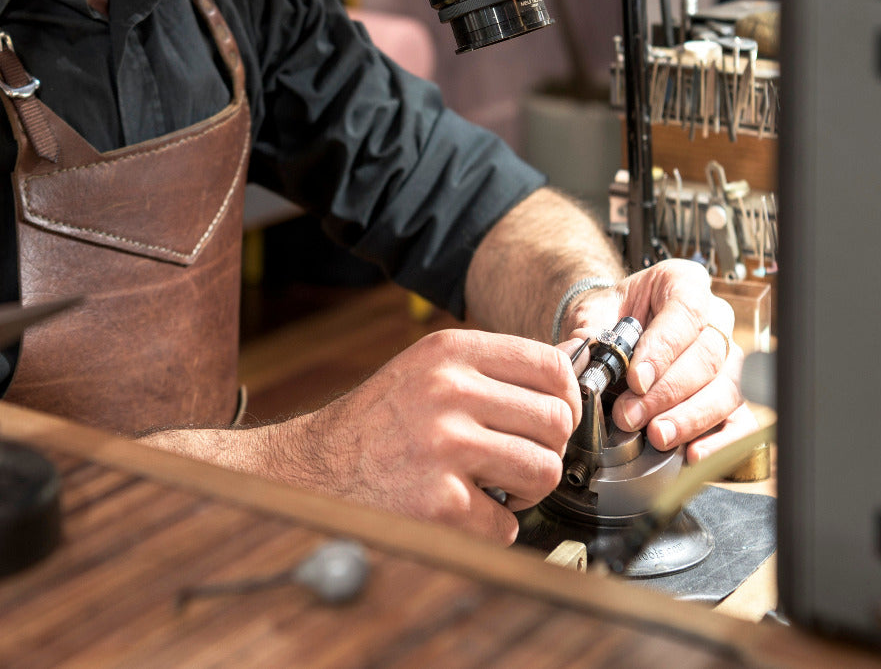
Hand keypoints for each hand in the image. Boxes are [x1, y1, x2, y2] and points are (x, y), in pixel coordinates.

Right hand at [286, 329, 580, 545]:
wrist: (313, 470)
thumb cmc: (377, 424)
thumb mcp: (426, 370)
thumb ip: (488, 371)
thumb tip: (567, 379)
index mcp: (449, 351)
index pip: (551, 366)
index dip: (567, 399)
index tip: (555, 419)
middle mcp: (448, 390)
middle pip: (556, 422)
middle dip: (545, 450)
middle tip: (514, 462)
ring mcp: (445, 445)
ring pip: (544, 471)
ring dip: (525, 492)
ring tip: (491, 487)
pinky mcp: (440, 501)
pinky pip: (507, 524)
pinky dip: (489, 529)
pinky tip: (457, 512)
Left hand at [560, 259, 742, 454]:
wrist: (617, 329)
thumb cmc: (613, 316)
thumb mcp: (594, 312)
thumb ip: (588, 332)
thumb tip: (578, 357)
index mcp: (684, 283)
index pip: (685, 312)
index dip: (663, 349)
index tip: (636, 379)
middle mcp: (716, 317)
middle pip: (707, 356)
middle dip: (667, 392)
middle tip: (631, 415)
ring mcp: (729, 357)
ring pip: (726, 389)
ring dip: (689, 418)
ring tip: (656, 435)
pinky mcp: (732, 393)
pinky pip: (740, 420)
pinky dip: (720, 440)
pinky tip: (693, 453)